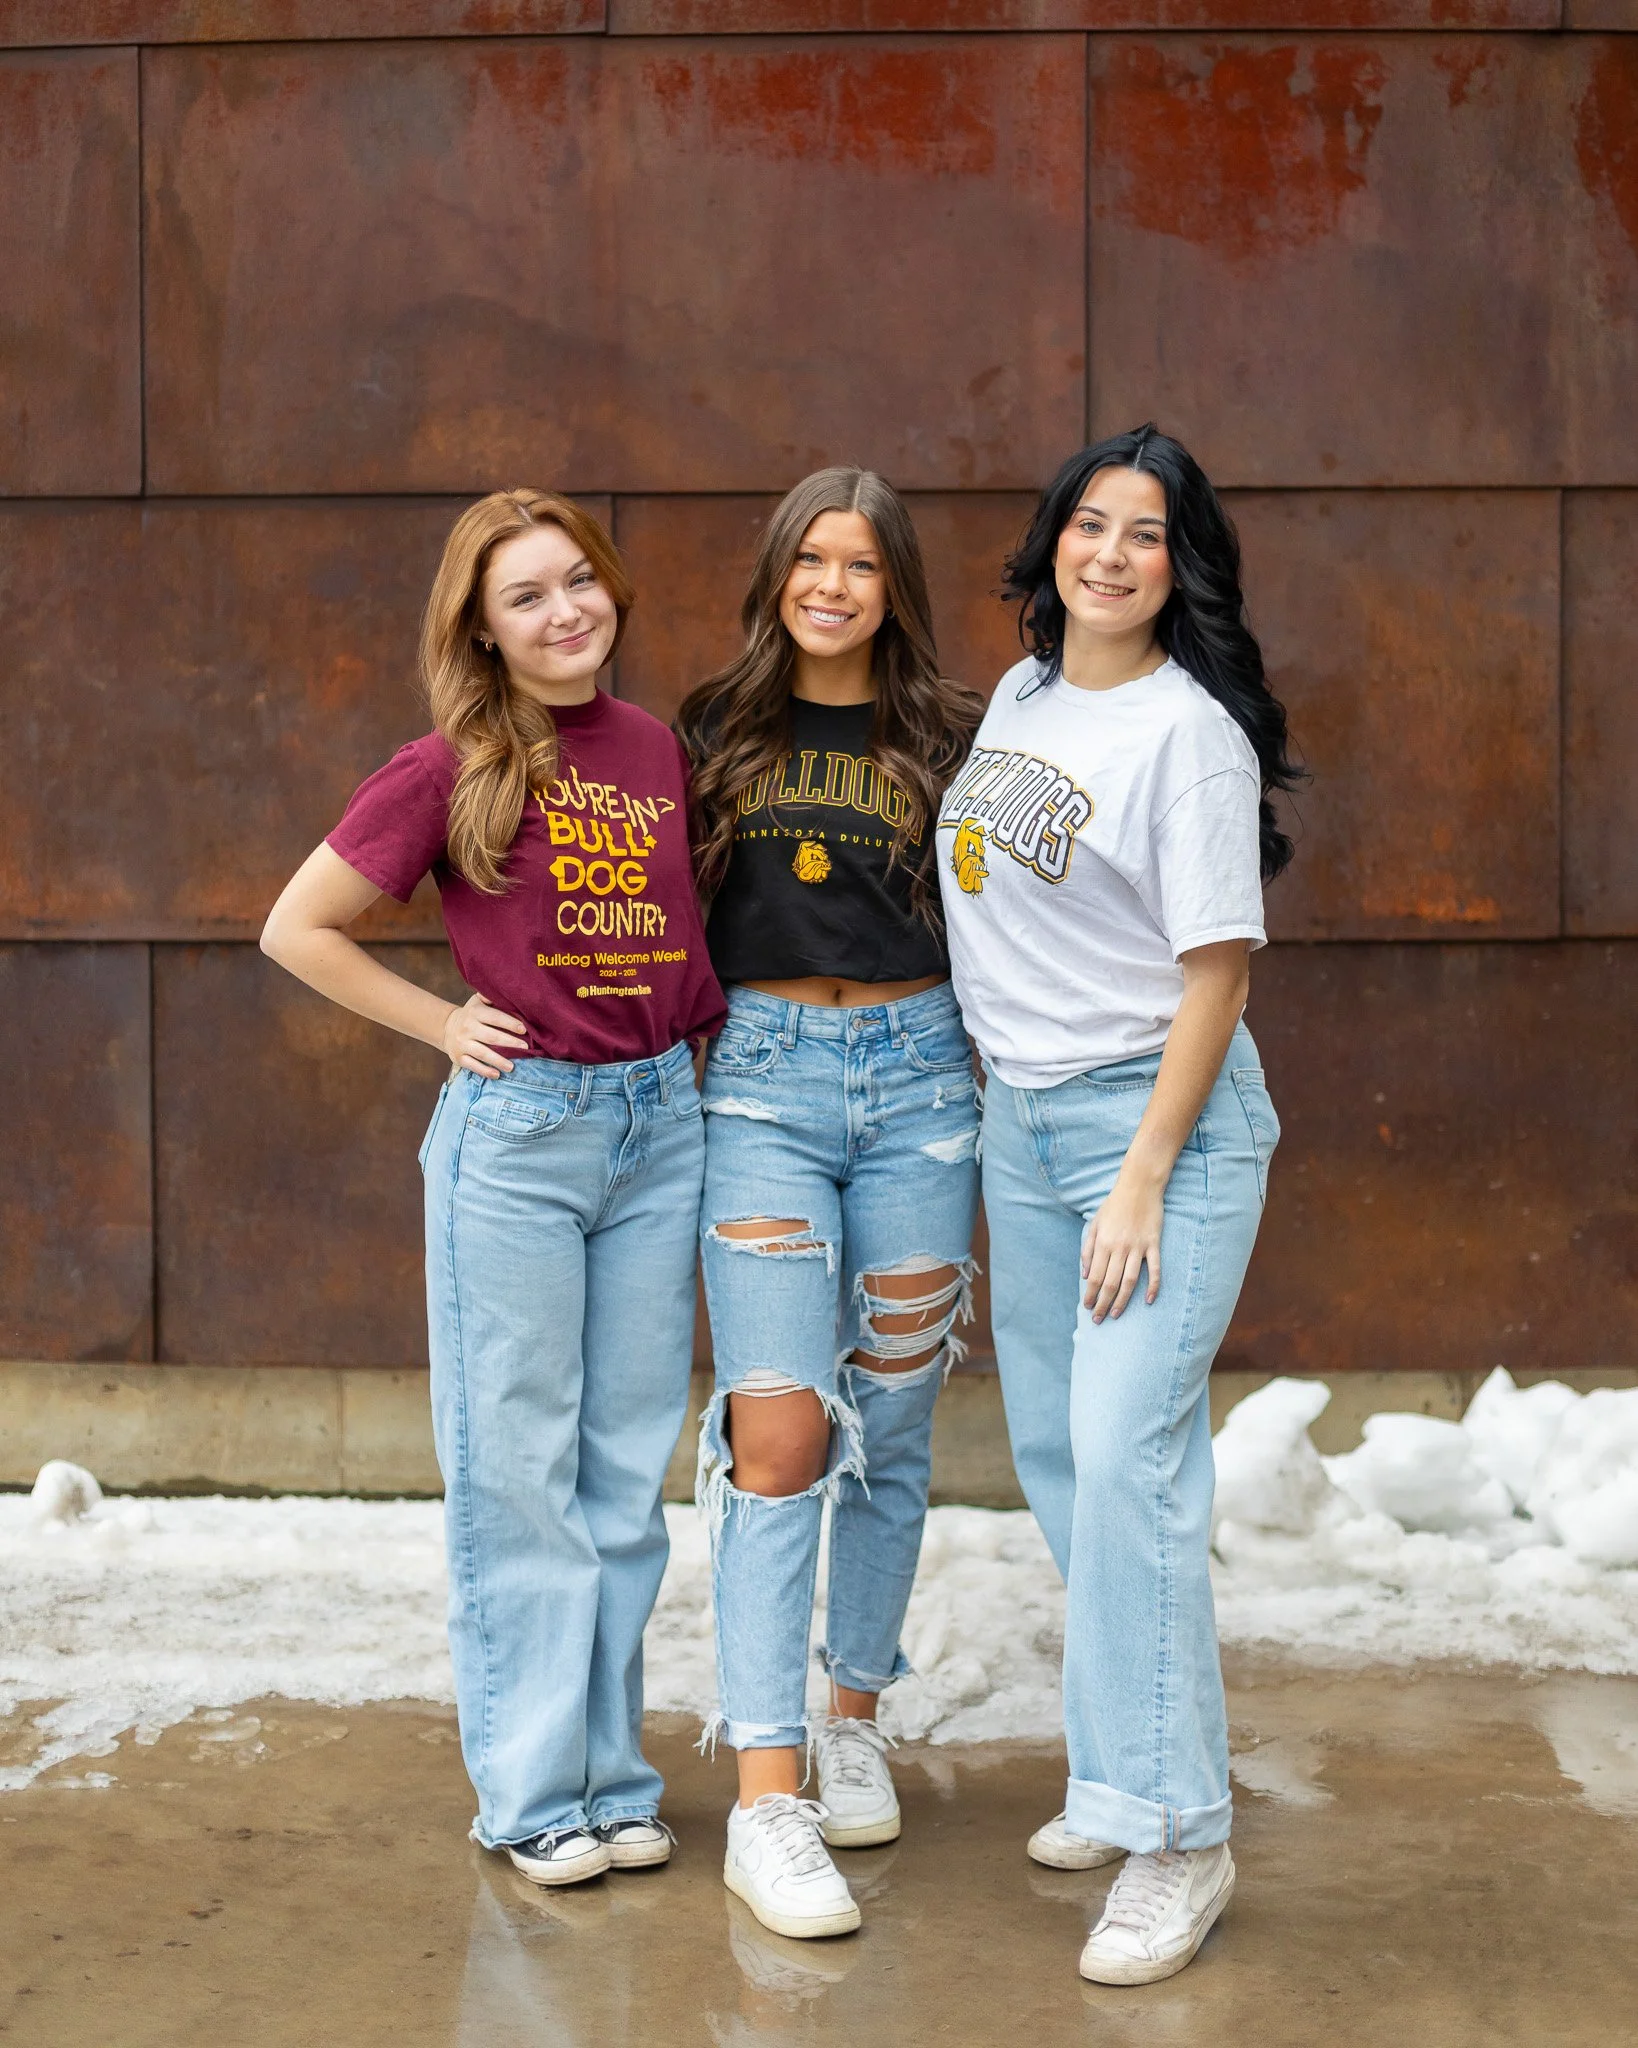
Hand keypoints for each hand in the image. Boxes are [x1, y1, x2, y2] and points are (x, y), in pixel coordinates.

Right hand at [441, 992, 528, 1078]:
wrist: (446, 1027)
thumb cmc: (471, 1014)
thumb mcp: (477, 1002)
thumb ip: (490, 997)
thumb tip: (508, 993)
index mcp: (475, 1013)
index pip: (495, 1018)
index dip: (510, 1023)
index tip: (524, 1030)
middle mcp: (467, 1028)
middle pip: (491, 1037)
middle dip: (510, 1042)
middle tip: (525, 1048)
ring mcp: (462, 1043)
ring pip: (482, 1053)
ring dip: (498, 1060)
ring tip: (512, 1067)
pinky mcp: (458, 1057)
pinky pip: (472, 1065)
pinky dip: (485, 1071)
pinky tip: (497, 1074)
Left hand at [1081, 1170, 1163, 1321]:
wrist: (1139, 1185)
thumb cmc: (1114, 1204)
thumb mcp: (1095, 1223)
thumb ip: (1088, 1249)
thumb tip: (1085, 1274)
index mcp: (1103, 1243)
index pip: (1095, 1277)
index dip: (1091, 1295)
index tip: (1088, 1308)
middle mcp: (1119, 1247)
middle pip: (1110, 1283)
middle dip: (1103, 1304)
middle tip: (1099, 1320)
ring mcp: (1138, 1247)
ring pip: (1129, 1281)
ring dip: (1122, 1301)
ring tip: (1116, 1315)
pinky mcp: (1154, 1244)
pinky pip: (1155, 1269)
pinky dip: (1153, 1286)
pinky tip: (1150, 1300)